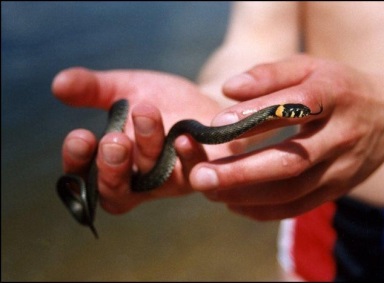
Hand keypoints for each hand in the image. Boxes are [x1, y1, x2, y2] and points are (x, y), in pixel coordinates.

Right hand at [52, 67, 224, 213]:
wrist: (204, 102)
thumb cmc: (160, 103)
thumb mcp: (126, 89)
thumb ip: (93, 89)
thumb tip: (58, 83)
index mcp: (112, 164)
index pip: (84, 176)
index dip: (78, 162)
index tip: (80, 136)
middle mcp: (139, 181)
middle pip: (117, 191)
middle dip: (111, 166)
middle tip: (113, 140)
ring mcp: (171, 180)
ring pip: (154, 177)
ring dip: (147, 147)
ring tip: (145, 111)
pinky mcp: (202, 174)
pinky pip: (194, 173)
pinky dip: (188, 157)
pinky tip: (183, 136)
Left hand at [189, 54, 383, 219]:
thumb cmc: (336, 87)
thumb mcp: (308, 67)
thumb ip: (269, 74)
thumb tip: (228, 89)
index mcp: (335, 95)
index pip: (295, 106)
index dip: (255, 115)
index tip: (216, 123)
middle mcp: (341, 135)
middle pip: (291, 161)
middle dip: (241, 173)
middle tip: (198, 177)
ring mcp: (342, 168)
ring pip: (291, 191)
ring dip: (246, 195)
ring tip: (208, 191)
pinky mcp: (337, 190)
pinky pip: (297, 207)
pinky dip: (262, 209)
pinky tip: (232, 203)